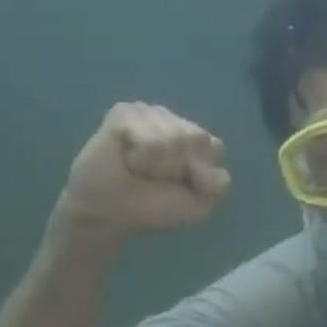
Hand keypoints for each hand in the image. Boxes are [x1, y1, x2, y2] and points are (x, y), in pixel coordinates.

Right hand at [59, 102, 230, 245]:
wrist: (109, 214)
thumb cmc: (151, 207)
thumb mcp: (198, 206)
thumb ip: (217, 185)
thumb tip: (205, 163)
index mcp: (194, 139)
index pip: (214, 146)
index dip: (199, 173)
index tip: (179, 184)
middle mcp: (173, 120)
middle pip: (197, 138)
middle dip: (177, 168)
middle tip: (154, 177)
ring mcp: (148, 113)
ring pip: (174, 138)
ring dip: (157, 166)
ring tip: (139, 169)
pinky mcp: (124, 112)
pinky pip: (150, 139)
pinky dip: (142, 159)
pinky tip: (128, 159)